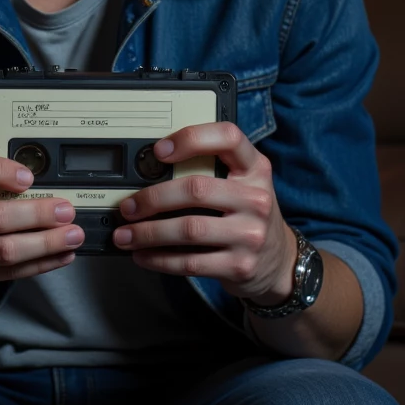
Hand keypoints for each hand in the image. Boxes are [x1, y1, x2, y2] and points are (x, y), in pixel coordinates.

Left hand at [112, 122, 297, 302]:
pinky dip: (159, 259)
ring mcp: (250, 234)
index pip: (228, 138)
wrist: (279, 262)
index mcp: (255, 169)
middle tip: (128, 206)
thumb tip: (148, 174)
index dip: (191, 139)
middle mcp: (256, 199)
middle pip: (196, 189)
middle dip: (153, 198)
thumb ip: (210, 172)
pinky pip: (190, 262)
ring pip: (188, 229)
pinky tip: (143, 256)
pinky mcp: (240, 266)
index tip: (159, 150)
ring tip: (125, 235)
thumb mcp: (242, 186)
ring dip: (148, 233)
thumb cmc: (248, 216)